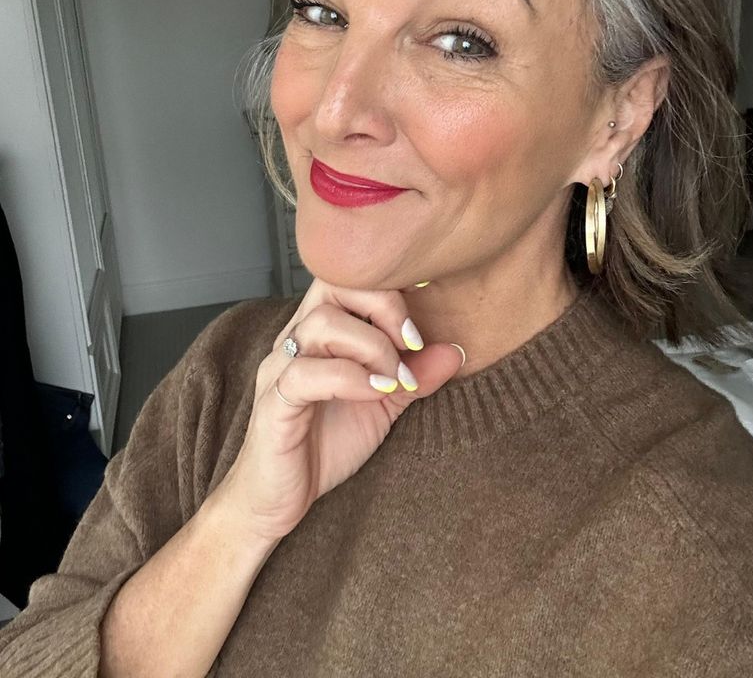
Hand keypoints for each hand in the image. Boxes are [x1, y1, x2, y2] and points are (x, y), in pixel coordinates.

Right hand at [209, 277, 463, 548]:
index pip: (347, 275)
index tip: (421, 327)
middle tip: (412, 344)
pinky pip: (304, 374)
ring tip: (394, 380)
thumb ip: (415, 375)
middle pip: (333, 283)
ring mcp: (280, 368)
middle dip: (383, 306)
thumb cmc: (322, 444)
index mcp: (320, 330)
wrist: (277, 500)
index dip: (390, 289)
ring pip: (322, 324)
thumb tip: (455, 350)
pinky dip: (349, 378)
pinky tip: (374, 395)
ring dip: (372, 347)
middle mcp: (296, 339)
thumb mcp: (382, 406)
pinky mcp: (274, 404)